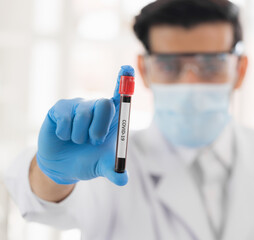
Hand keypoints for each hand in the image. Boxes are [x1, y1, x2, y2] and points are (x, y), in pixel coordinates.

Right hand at [36, 66, 133, 185]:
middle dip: (99, 126)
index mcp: (112, 119)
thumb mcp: (102, 167)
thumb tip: (123, 179)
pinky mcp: (60, 109)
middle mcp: (97, 109)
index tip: (128, 68)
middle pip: (103, 103)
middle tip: (94, 141)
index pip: (120, 97)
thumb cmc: (88, 161)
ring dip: (80, 134)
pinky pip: (65, 116)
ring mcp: (78, 107)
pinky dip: (65, 132)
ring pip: (83, 113)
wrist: (63, 166)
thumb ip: (113, 171)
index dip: (124, 82)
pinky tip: (64, 136)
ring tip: (77, 141)